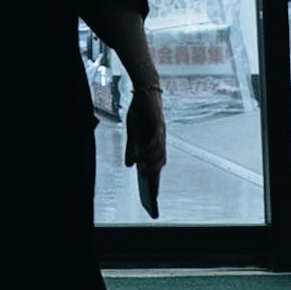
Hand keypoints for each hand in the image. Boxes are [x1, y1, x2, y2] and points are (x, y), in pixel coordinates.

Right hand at [127, 72, 167, 219]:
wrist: (144, 91)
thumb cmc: (140, 112)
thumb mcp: (132, 133)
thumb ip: (131, 148)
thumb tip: (129, 166)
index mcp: (155, 144)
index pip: (156, 166)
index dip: (155, 182)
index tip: (153, 197)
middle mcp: (161, 141)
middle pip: (161, 164)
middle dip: (156, 179)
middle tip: (151, 192)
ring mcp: (161, 133)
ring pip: (160, 154)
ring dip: (152, 165)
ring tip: (144, 173)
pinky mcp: (159, 124)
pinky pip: (156, 140)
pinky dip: (150, 150)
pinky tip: (143, 156)